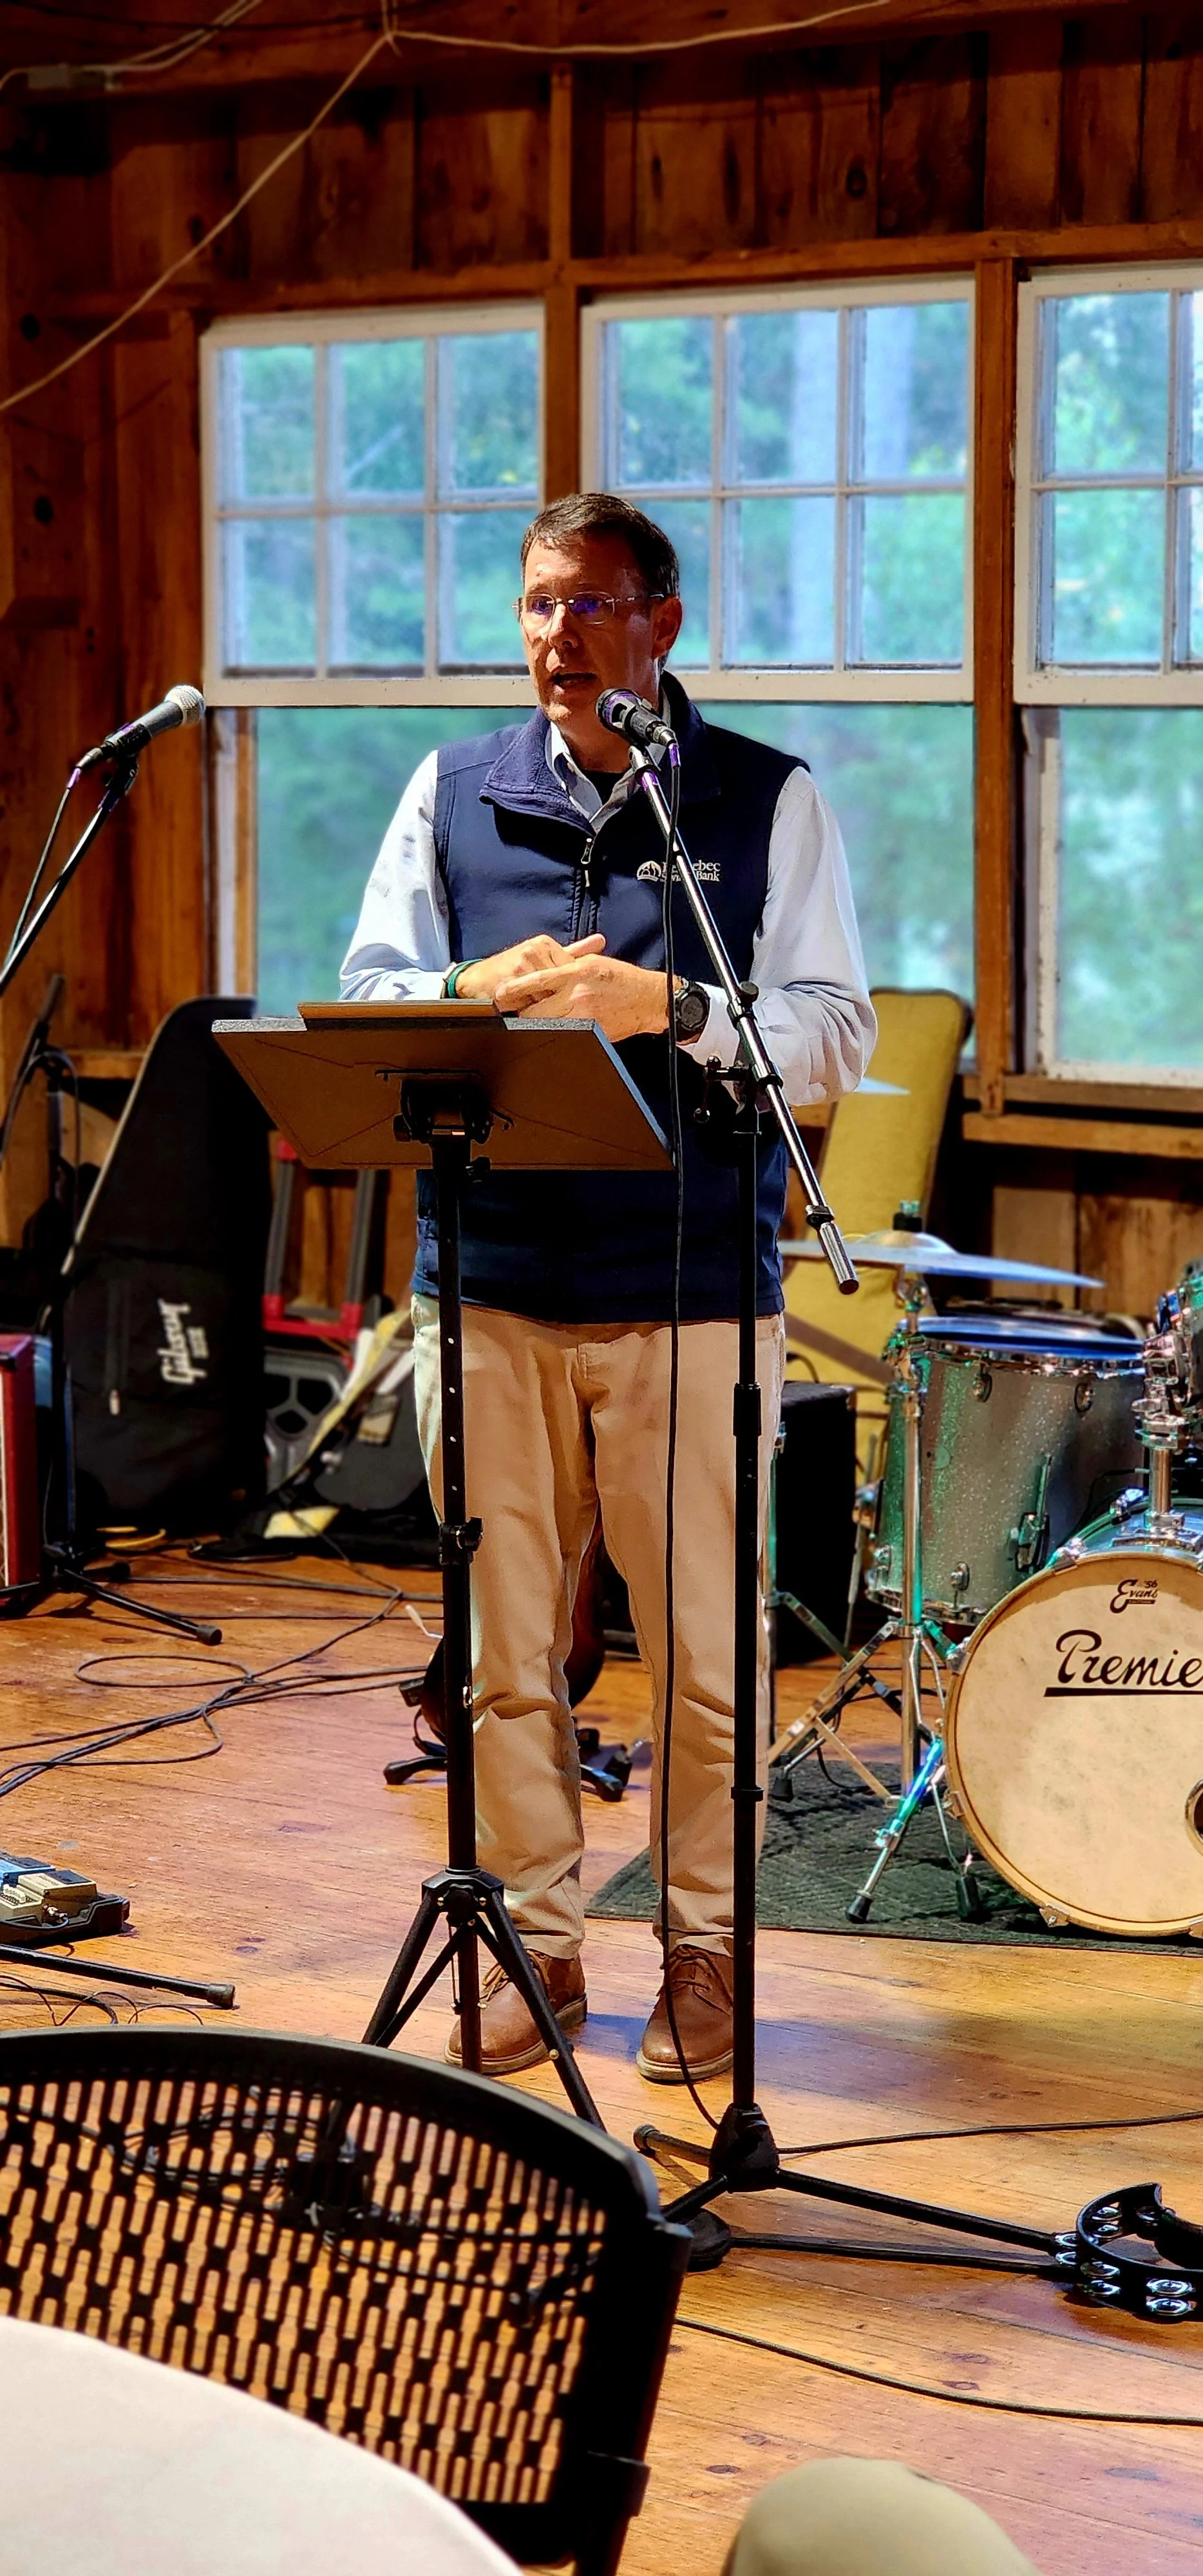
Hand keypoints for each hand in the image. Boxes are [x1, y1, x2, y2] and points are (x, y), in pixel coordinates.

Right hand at [454, 932, 604, 1003]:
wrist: (475, 980)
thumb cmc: (511, 970)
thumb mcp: (543, 957)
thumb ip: (573, 951)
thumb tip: (600, 941)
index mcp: (544, 944)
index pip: (571, 969)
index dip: (571, 987)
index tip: (574, 996)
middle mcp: (534, 951)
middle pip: (560, 984)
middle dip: (560, 999)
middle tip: (559, 1007)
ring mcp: (521, 966)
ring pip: (547, 997)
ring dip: (544, 1007)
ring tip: (535, 1007)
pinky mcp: (509, 983)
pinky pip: (530, 1005)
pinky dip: (530, 1012)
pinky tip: (524, 1010)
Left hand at [495, 950, 670, 1043]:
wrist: (647, 998)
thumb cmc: (620, 978)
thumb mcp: (591, 963)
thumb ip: (566, 967)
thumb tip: (542, 975)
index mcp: (575, 973)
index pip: (536, 981)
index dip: (514, 989)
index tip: (499, 994)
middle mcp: (576, 995)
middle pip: (535, 1010)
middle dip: (522, 1012)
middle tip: (514, 1012)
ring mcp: (583, 1016)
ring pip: (546, 1026)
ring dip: (536, 1025)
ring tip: (530, 1022)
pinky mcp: (591, 1031)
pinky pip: (564, 1035)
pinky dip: (555, 1033)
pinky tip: (552, 1031)